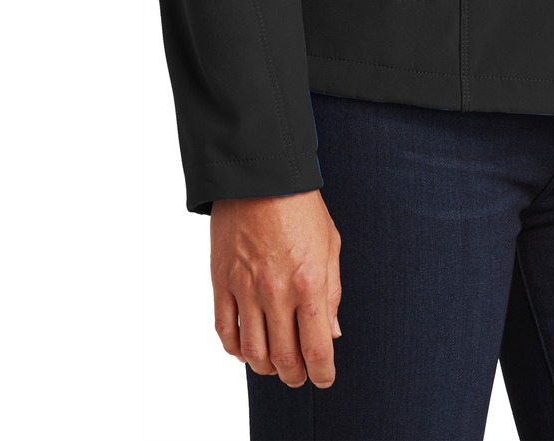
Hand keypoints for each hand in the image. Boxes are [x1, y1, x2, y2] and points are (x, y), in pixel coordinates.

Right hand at [211, 190, 342, 387]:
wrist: (261, 174)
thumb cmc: (300, 205)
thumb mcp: (330, 244)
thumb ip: (332, 292)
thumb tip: (332, 332)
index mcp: (309, 281)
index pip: (315, 346)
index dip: (322, 372)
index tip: (324, 379)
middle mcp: (276, 291)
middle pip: (283, 356)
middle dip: (294, 375)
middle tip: (299, 376)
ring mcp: (245, 288)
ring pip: (252, 351)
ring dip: (265, 367)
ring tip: (274, 366)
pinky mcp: (221, 281)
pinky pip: (224, 330)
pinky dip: (234, 349)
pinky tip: (246, 349)